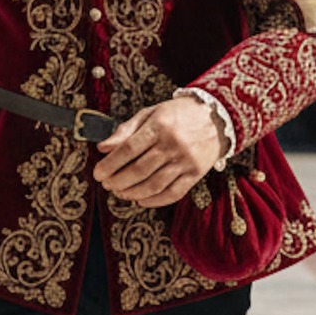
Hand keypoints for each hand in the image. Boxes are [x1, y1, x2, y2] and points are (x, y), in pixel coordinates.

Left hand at [93, 95, 226, 209]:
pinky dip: (154, 201)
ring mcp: (186, 161)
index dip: (110, 164)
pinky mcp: (195, 174)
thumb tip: (103, 147)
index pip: (128, 149)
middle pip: (139, 170)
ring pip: (154, 185)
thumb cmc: (178, 114)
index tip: (98, 173)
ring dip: (132, 193)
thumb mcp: (151, 113)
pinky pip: (173, 193)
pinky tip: (140, 200)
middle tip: (107, 184)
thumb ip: (126, 130)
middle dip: (118, 181)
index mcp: (159, 126)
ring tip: (120, 192)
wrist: (217, 118)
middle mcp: (173, 145)